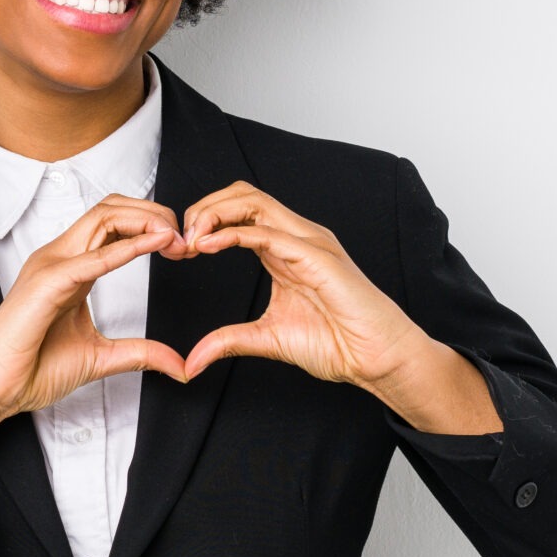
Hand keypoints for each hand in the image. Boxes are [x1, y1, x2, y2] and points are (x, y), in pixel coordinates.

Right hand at [0, 195, 192, 483]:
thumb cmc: (32, 369)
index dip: (151, 225)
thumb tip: (179, 366)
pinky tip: (155, 245)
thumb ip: (140, 354)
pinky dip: (128, 248)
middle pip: (111, 208)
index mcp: (70, 267)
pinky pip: (92, 258)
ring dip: (145, 222)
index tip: (182, 247)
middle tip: (186, 237)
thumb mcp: (101, 358)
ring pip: (103, 217)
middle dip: (153, 213)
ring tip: (175, 238)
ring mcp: (50, 265)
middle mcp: (60, 257)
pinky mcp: (46, 284)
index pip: (112, 222)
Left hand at [178, 181, 438, 388]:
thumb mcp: (266, 340)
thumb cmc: (337, 343)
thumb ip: (228, 342)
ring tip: (191, 239)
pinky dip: (234, 234)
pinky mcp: (318, 256)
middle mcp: (296, 237)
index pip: (239, 210)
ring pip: (253, 201)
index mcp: (284, 249)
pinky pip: (269, 232)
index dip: (204, 221)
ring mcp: (309, 242)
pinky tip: (209, 245)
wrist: (376, 358)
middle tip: (180, 240)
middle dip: (204, 209)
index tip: (181, 249)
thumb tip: (192, 361)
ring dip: (214, 214)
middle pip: (242, 195)